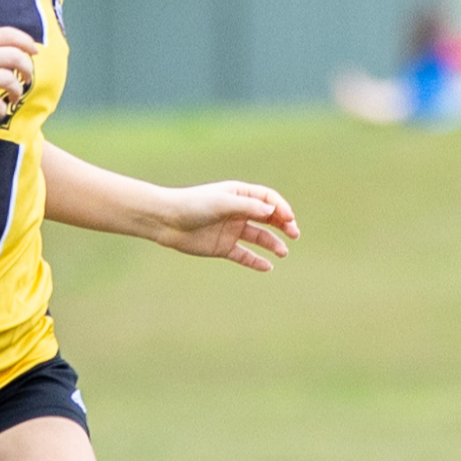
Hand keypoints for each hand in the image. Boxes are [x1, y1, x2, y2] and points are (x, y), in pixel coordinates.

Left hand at [157, 181, 299, 270]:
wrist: (166, 221)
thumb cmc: (193, 205)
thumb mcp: (222, 203)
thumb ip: (247, 207)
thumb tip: (272, 212)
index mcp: (238, 194)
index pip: (267, 200)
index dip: (280, 208)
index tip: (288, 219)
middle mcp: (237, 212)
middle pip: (268, 218)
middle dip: (283, 225)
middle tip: (295, 234)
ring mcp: (230, 230)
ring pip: (259, 238)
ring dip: (273, 244)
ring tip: (283, 252)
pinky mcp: (222, 247)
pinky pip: (244, 255)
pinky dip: (256, 261)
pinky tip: (267, 266)